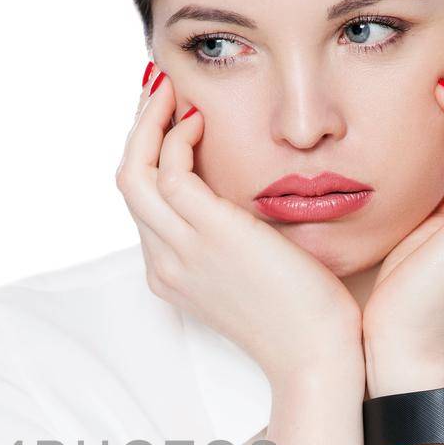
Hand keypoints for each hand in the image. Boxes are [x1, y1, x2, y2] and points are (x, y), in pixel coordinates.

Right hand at [116, 64, 363, 384]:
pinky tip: (203, 120)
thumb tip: (248, 202)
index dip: (148, 153)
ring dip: (150, 121)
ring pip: (135, 172)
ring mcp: (181, 251)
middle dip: (139, 128)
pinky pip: (170, 171)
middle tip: (160, 89)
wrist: (316, 356)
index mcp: (172, 273)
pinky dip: (178, 137)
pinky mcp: (208, 235)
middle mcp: (165, 262)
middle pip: (127, 181)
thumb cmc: (304, 319)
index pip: (143, 203)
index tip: (168, 117)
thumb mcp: (257, 275)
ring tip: (173, 89)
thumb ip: (239, 240)